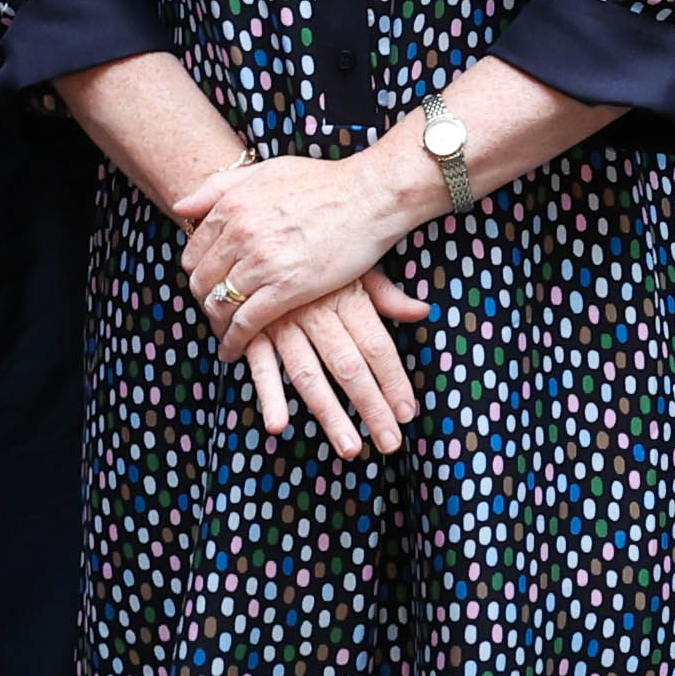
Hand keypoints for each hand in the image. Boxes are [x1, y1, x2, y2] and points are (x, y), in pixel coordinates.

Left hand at [176, 148, 409, 346]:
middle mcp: (240, 233)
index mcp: (232, 205)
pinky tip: (234, 349)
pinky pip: (247, 323)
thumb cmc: (323, 181)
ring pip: (220, 304)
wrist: (369, 195)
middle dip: (204, 299)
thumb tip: (180, 206)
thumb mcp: (264, 170)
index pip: (193, 251)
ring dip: (218, 323)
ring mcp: (262, 262)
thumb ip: (218, 187)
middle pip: (202, 280)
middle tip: (215, 310)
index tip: (208, 283)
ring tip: (224, 332)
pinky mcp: (287, 288)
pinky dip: (235, 341)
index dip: (198, 271)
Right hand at [238, 268, 427, 456]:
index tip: (407, 413)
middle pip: (349, 367)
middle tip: (388, 442)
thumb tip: (422, 312)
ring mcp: (283, 322)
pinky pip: (260, 365)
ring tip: (348, 447)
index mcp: (346, 295)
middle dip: (371, 408)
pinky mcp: (252, 329)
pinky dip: (268, 394)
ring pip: (309, 374)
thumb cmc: (312, 250)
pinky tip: (278, 424)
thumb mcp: (352, 262)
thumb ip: (385, 294)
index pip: (377, 346)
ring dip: (329, 414)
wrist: (254, 228)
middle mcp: (316, 312)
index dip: (393, 381)